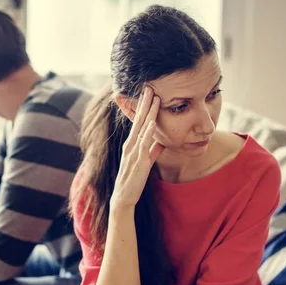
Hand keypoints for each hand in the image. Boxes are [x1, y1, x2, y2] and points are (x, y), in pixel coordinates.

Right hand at [111, 86, 164, 207]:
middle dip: (144, 104)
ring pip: (141, 128)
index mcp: (131, 145)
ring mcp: (133, 152)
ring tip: (153, 98)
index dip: (143, 108)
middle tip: (150, 87)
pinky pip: (144, 144)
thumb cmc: (133, 180)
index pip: (138, 122)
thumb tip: (162, 142)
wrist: (123, 197)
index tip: (149, 94)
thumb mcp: (145, 162)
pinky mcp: (138, 161)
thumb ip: (153, 151)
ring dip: (148, 113)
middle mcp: (130, 145)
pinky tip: (152, 122)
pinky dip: (148, 132)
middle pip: (138, 120)